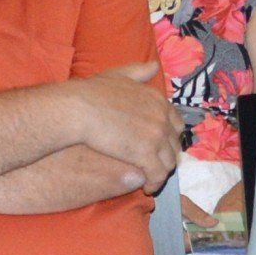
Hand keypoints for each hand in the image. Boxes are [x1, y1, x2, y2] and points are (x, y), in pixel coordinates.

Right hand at [58, 63, 181, 179]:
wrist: (79, 108)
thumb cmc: (92, 92)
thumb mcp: (119, 75)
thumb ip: (138, 71)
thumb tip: (155, 66)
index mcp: (158, 99)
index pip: (176, 122)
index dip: (169, 136)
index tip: (159, 146)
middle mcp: (162, 116)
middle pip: (175, 143)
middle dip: (168, 155)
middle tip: (156, 165)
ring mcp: (156, 135)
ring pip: (169, 161)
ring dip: (162, 172)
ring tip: (152, 179)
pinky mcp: (146, 154)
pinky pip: (158, 174)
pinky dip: (155, 183)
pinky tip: (147, 188)